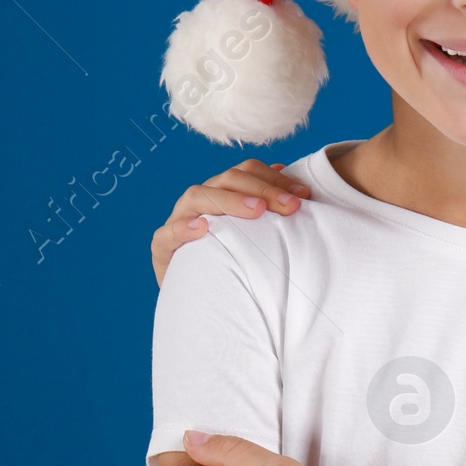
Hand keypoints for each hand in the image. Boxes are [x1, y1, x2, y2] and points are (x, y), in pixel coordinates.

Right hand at [151, 159, 310, 286]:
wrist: (200, 293)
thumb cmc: (234, 258)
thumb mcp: (255, 231)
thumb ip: (268, 205)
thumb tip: (292, 178)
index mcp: (222, 190)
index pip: (246, 171)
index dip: (274, 178)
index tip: (303, 194)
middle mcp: (200, 199)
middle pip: (227, 179)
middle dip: (263, 189)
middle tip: (290, 205)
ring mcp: (179, 220)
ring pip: (197, 196)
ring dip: (229, 200)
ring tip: (256, 210)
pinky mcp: (162, 247)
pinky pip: (167, 233)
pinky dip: (183, 228)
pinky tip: (202, 227)